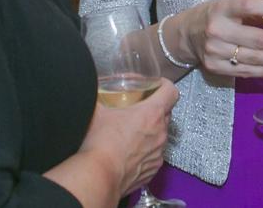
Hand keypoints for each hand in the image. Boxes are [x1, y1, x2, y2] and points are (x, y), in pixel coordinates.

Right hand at [80, 79, 178, 195]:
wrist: (98, 177)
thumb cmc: (100, 143)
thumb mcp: (96, 109)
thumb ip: (97, 94)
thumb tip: (91, 86)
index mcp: (152, 113)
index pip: (171, 91)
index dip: (164, 85)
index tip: (155, 85)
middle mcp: (160, 132)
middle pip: (166, 113)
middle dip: (154, 108)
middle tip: (137, 108)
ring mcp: (159, 153)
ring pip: (160, 135)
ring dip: (150, 131)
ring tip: (131, 131)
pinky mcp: (153, 170)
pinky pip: (154, 154)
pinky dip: (146, 150)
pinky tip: (129, 151)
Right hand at [176, 0, 262, 77]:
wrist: (186, 35)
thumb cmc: (216, 15)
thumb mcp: (229, 4)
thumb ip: (254, 8)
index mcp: (222, 8)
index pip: (249, 6)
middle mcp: (217, 30)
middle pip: (257, 38)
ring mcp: (215, 52)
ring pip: (255, 59)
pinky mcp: (215, 68)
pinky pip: (246, 71)